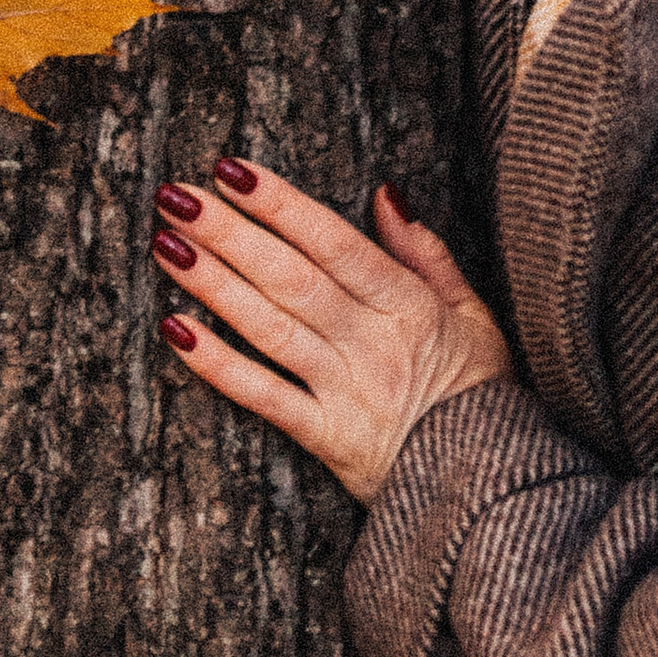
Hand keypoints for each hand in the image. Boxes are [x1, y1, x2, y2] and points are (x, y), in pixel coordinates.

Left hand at [149, 157, 511, 503]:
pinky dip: (218, 366)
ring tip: (165, 246)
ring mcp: (346, 392)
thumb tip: (386, 193)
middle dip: (230, 234)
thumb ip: (426, 253)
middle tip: (176, 197)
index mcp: (409, 305)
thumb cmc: (478, 391)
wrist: (492, 485)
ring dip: (213, 286)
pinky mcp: (326, 439)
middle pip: (291, 280)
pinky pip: (264, 398)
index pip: (335, 244)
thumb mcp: (473, 314)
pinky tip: (175, 330)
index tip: (231, 171)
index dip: (281, 205)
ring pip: (271, 329)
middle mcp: (373, 344)